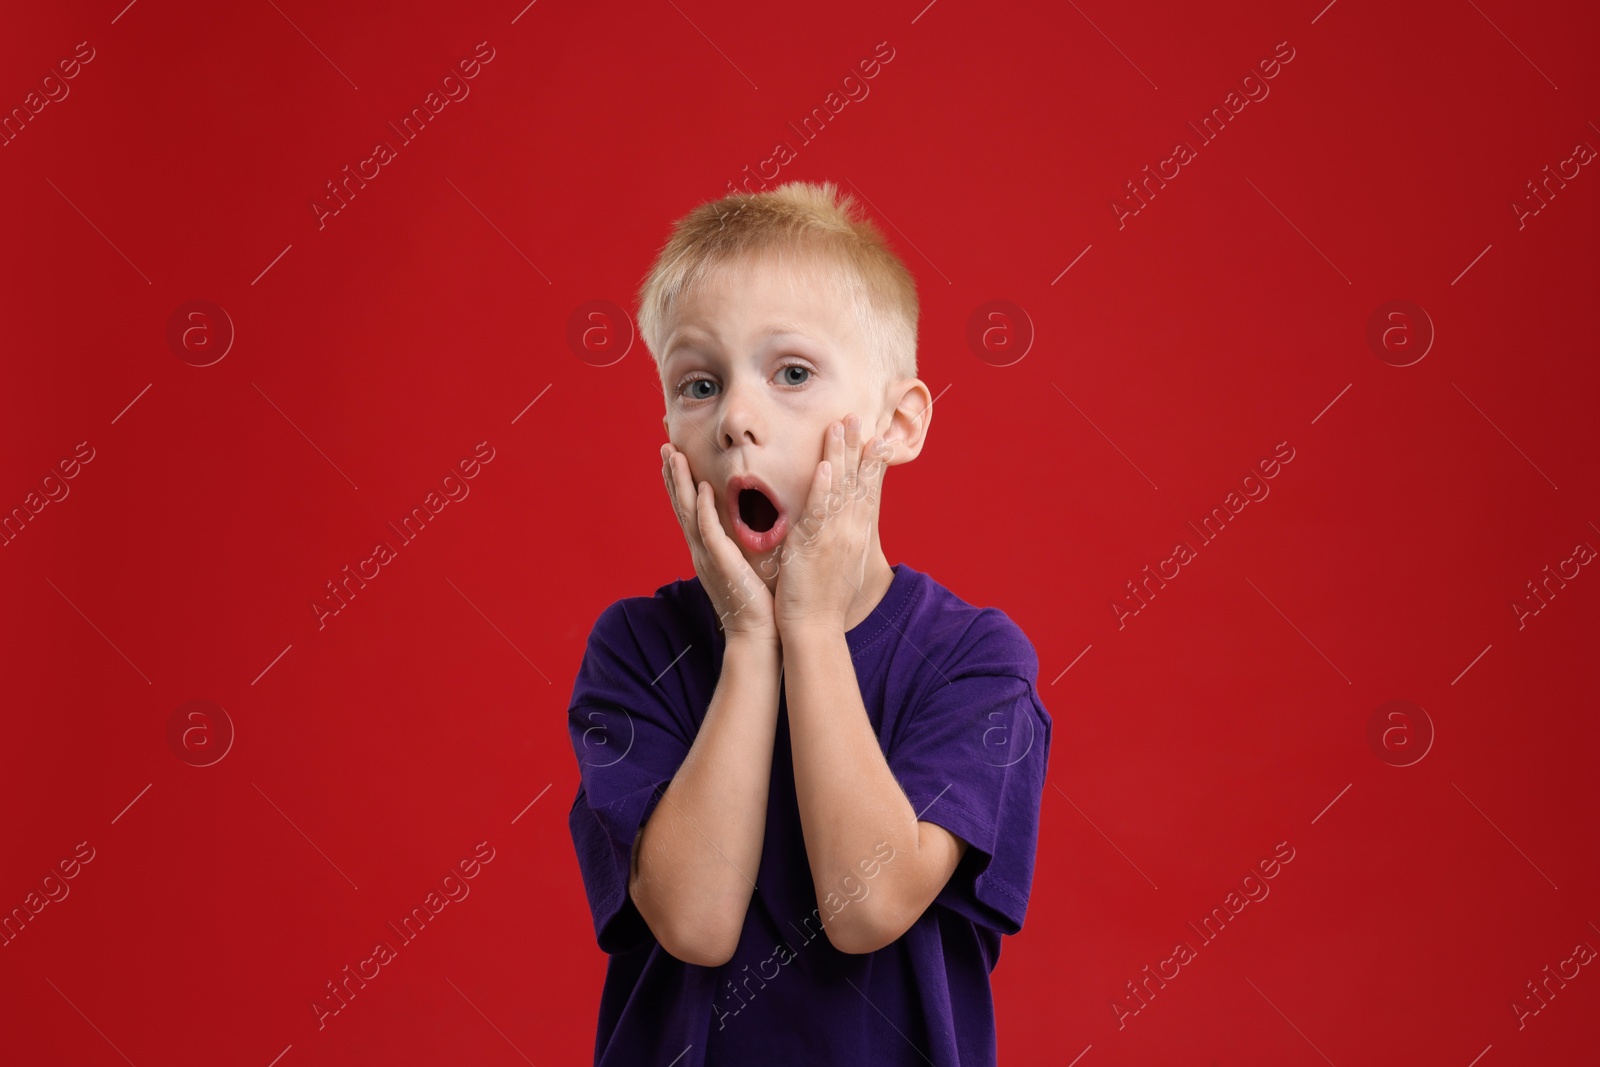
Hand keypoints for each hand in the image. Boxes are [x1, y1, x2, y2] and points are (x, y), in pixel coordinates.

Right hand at [661, 442, 777, 643]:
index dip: (680, 480)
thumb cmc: (757, 602)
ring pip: (688, 512)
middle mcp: (701, 549)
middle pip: (681, 505)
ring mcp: (708, 556)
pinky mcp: (721, 565)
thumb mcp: (744, 565)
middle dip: (672, 474)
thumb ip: (739, 544)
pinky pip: (709, 532)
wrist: (758, 635)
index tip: (674, 452)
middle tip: (664, 444)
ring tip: (674, 455)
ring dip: (680, 483)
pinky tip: (701, 489)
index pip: (689, 507)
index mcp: (707, 548)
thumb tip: (746, 523)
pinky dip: (703, 510)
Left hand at [772, 413, 891, 635]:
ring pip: (839, 489)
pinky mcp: (814, 544)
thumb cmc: (823, 598)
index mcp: (857, 535)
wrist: (816, 627)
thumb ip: (841, 538)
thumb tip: (843, 524)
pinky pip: (819, 512)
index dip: (873, 464)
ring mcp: (834, 537)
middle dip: (858, 448)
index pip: (868, 492)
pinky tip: (824, 466)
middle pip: (859, 482)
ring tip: (840, 426)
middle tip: (858, 418)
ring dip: (841, 455)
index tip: (878, 438)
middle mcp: (851, 532)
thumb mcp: (840, 563)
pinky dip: (823, 488)